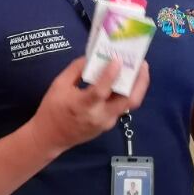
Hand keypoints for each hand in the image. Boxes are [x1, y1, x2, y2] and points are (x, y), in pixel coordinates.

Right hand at [29, 57, 150, 153]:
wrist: (50, 137)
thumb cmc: (52, 109)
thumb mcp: (58, 85)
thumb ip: (76, 69)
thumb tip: (93, 57)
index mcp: (83, 105)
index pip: (101, 91)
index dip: (111, 75)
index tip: (118, 59)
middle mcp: (99, 116)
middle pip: (129, 100)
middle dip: (140, 81)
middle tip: (142, 64)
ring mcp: (107, 123)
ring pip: (129, 104)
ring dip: (137, 87)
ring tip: (139, 70)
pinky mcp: (108, 125)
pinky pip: (122, 107)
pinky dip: (127, 93)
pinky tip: (126, 81)